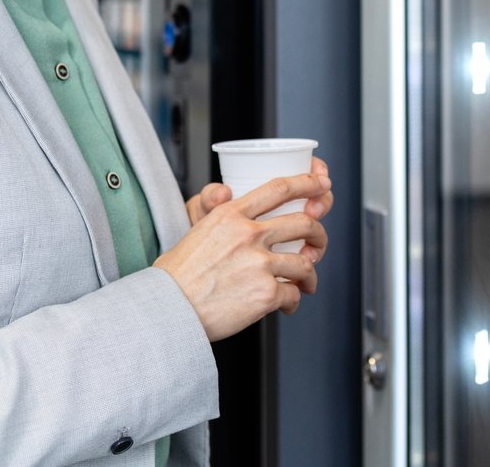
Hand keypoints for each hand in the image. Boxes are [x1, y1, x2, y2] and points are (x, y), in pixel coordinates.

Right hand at [156, 171, 331, 341]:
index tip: (322, 184)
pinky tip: (286, 305)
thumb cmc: (177, 274)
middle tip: (318, 245)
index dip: (307, 183)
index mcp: (231, 214)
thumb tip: (228, 195)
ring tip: (306, 284)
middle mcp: (248, 234)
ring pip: (304, 263)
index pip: (279, 188)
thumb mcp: (197, 229)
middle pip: (303, 223)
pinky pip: (292, 293)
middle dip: (319, 234)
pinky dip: (293, 301)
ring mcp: (259, 263)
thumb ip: (220, 214)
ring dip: (310, 275)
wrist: (167, 307)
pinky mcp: (265, 293)